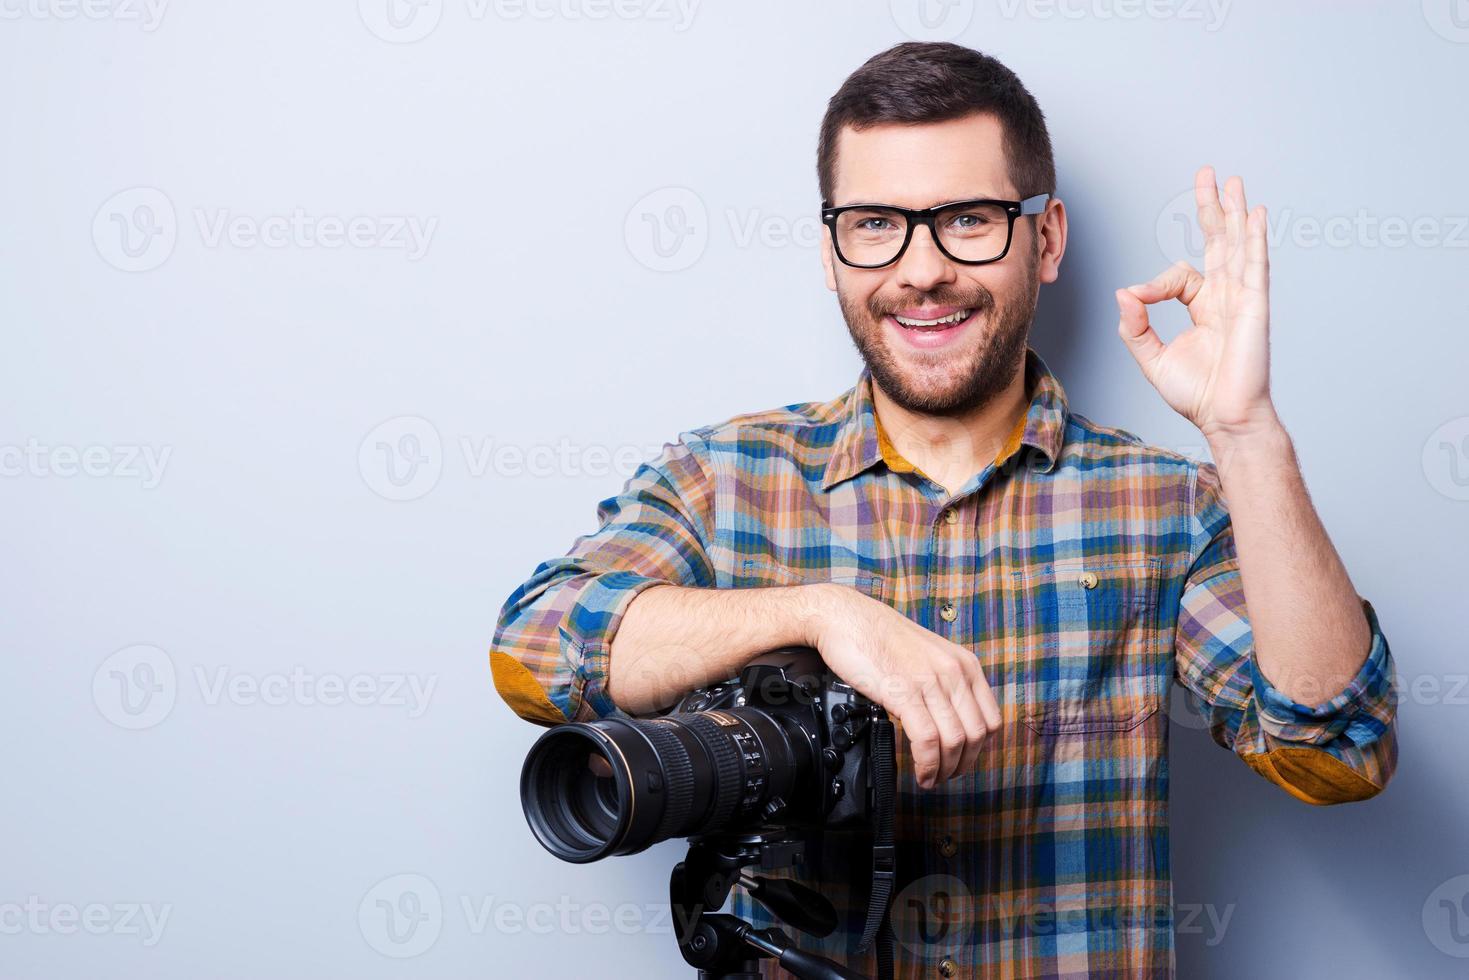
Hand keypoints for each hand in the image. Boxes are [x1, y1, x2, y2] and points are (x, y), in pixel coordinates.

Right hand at [807, 584, 1001, 789]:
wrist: (847, 618)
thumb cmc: (880, 638)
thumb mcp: (928, 657)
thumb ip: (944, 684)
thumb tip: (948, 722)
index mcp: (965, 665)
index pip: (991, 720)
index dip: (980, 750)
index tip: (964, 761)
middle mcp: (954, 672)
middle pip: (976, 735)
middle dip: (963, 765)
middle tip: (946, 777)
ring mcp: (930, 681)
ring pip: (953, 741)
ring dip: (944, 770)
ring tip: (930, 778)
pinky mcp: (904, 691)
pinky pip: (926, 739)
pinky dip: (926, 764)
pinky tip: (920, 771)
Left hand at [1115, 166, 1280, 443]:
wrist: (1223, 417)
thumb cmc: (1196, 393)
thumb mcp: (1151, 357)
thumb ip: (1134, 325)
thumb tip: (1122, 291)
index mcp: (1205, 307)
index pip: (1181, 275)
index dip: (1154, 284)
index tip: (1136, 299)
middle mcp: (1226, 297)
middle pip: (1219, 242)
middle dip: (1212, 208)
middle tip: (1208, 174)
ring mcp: (1243, 298)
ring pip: (1238, 245)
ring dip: (1235, 212)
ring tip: (1233, 182)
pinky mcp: (1255, 306)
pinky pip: (1255, 265)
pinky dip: (1255, 237)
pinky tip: (1255, 213)